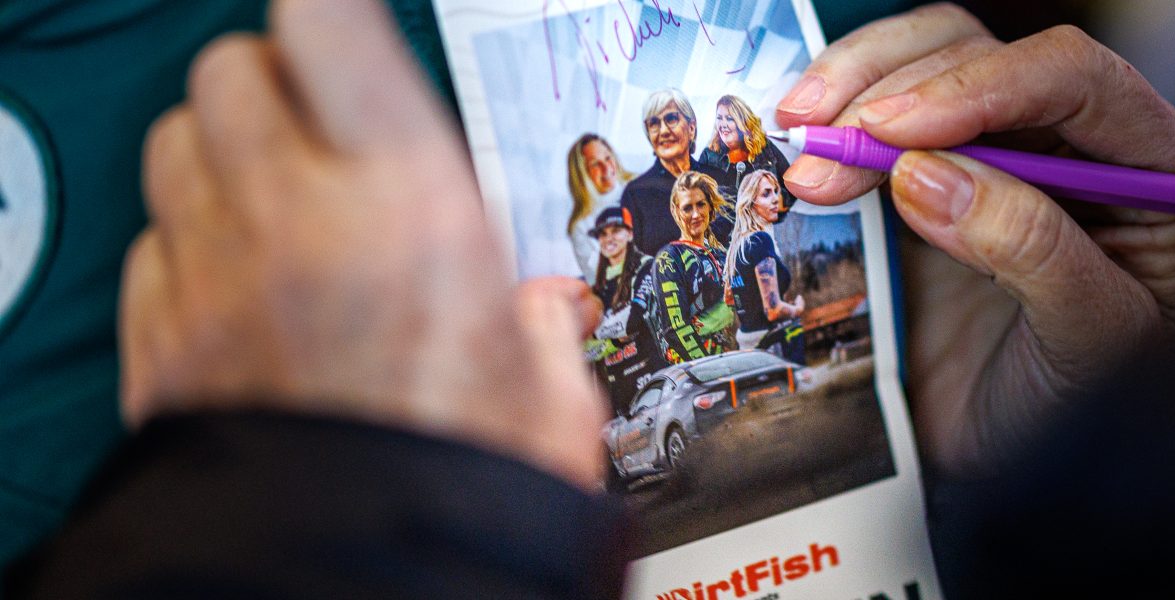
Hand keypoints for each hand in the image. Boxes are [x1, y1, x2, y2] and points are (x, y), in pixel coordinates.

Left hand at [123, 0, 605, 487]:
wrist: (351, 588)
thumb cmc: (458, 496)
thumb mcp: (549, 406)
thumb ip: (544, 335)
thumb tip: (543, 310)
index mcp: (406, 207)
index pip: (326, 23)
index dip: (331, 9)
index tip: (350, 20)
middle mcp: (293, 219)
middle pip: (229, 67)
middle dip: (273, 77)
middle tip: (326, 123)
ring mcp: (208, 279)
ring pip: (171, 144)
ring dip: (221, 149)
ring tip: (283, 200)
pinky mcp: (156, 345)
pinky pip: (146, 246)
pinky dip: (186, 244)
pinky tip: (241, 287)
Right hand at [776, 4, 1174, 474]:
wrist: (1032, 456)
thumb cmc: (1086, 404)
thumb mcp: (1088, 341)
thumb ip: (1030, 251)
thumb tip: (930, 177)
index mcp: (1160, 168)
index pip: (1075, 78)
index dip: (978, 88)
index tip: (894, 131)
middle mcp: (1088, 139)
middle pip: (990, 57)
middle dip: (896, 96)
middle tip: (827, 152)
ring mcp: (1010, 144)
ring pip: (933, 57)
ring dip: (856, 90)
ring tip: (806, 151)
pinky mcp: (941, 163)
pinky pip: (890, 103)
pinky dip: (842, 112)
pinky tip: (805, 141)